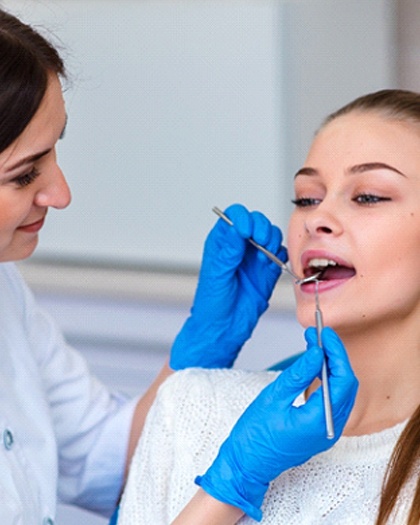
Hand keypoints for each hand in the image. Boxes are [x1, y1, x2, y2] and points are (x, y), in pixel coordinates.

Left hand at [170, 204, 286, 369]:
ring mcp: (254, 259)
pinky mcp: (267, 272)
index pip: (234, 217)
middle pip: (256, 222)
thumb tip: (234, 227)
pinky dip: (281, 256)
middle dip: (261, 227)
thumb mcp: (217, 276)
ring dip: (272, 240)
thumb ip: (227, 251)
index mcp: (221, 244)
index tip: (246, 230)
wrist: (223, 330)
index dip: (243, 218)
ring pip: (270, 236)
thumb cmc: (211, 305)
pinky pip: (280, 255)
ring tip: (265, 256)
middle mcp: (239, 248)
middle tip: (261, 241)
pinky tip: (272, 265)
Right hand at [195, 327, 357, 520]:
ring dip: (332, 367)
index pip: (342, 381)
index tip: (326, 334)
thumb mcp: (274, 397)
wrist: (247, 463)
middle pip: (347, 385)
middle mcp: (330, 428)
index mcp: (320, 421)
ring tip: (316, 345)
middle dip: (335, 357)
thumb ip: (299, 374)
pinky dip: (328, 380)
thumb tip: (318, 352)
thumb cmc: (255, 434)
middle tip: (320, 335)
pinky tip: (316, 366)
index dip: (337, 353)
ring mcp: (328, 431)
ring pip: (342, 391)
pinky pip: (333, 400)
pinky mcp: (321, 429)